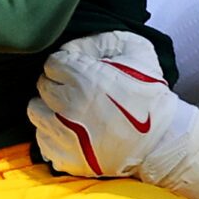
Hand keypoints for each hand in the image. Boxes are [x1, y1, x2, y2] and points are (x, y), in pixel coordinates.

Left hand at [30, 30, 198, 198]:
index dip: (66, 65)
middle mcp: (67, 106)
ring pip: (35, 112)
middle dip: (57, 86)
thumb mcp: (136, 51)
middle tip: (77, 92)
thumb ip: (100, 40)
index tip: (78, 73)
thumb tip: (72, 47)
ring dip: (49, 109)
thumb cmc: (150, 96)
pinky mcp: (64, 158)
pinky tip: (71, 132)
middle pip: (42, 86)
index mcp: (83, 78)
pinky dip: (52, 134)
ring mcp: (63, 135)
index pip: (52, 63)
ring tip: (69, 112)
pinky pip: (41, 140)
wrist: (163, 142)